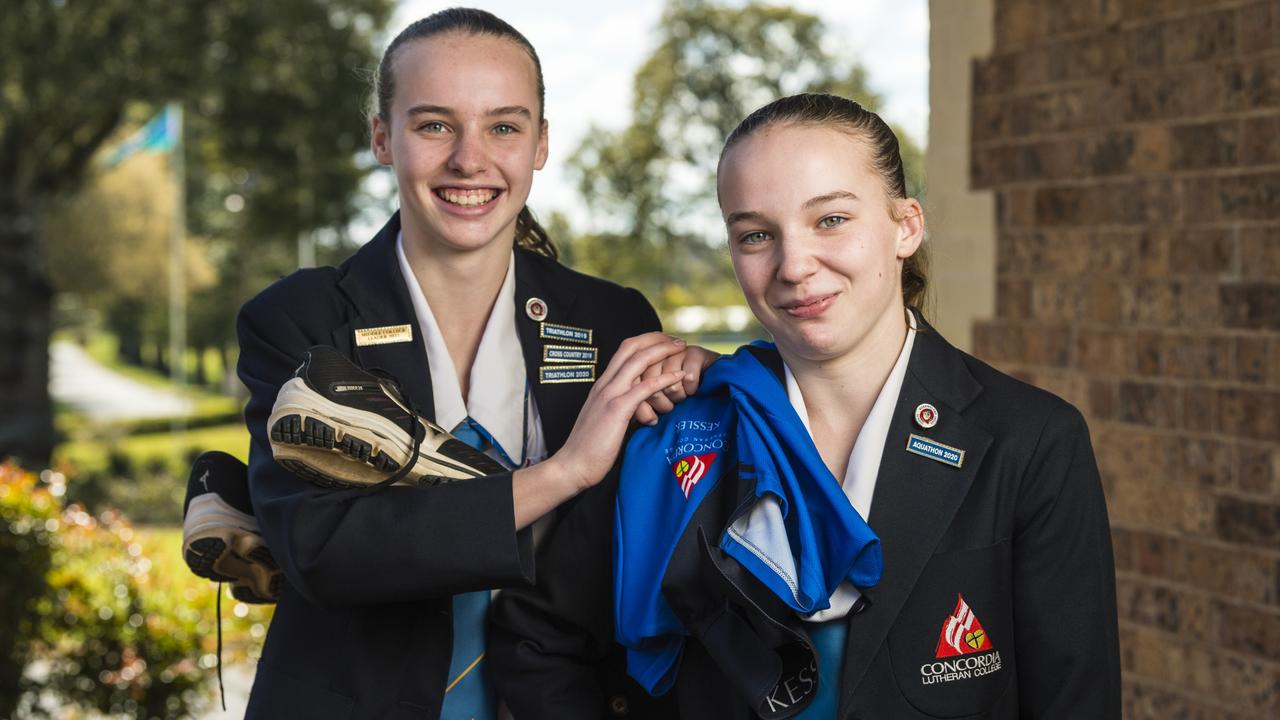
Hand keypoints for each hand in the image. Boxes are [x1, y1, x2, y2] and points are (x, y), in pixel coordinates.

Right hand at [549, 333, 687, 492]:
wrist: (573, 465)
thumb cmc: (590, 449)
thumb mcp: (607, 420)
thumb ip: (623, 408)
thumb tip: (644, 407)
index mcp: (602, 385)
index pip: (624, 351)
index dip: (646, 342)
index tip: (666, 343)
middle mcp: (604, 384)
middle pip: (631, 347)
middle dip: (657, 339)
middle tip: (678, 340)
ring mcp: (609, 394)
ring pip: (638, 360)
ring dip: (663, 350)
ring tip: (682, 349)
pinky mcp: (616, 409)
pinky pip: (644, 387)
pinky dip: (664, 378)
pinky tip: (679, 376)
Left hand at [632, 344, 719, 425]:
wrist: (711, 384)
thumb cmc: (675, 394)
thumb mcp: (651, 401)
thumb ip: (638, 405)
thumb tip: (639, 420)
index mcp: (639, 364)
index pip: (633, 388)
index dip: (642, 408)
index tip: (651, 419)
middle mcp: (655, 354)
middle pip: (650, 386)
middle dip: (660, 404)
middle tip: (669, 407)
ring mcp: (675, 351)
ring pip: (670, 382)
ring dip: (677, 396)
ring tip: (682, 397)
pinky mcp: (696, 352)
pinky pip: (689, 376)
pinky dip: (692, 389)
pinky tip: (693, 390)